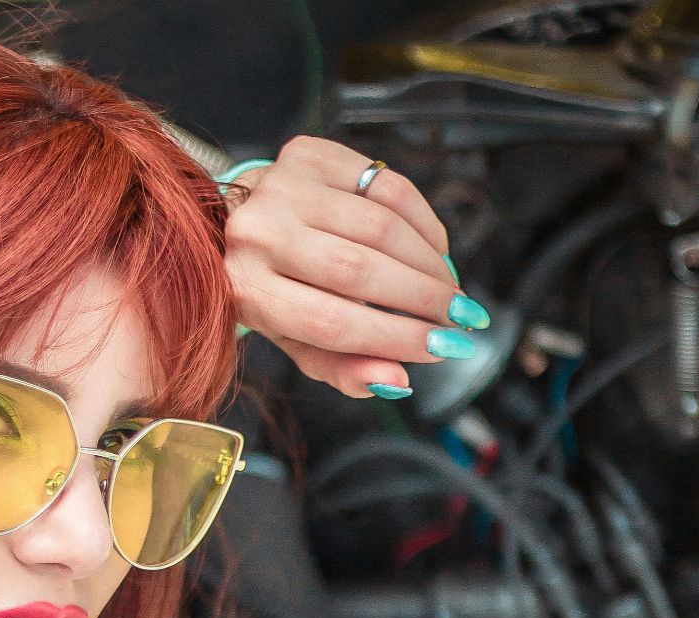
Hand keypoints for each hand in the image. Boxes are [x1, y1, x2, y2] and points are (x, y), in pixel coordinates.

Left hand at [222, 136, 490, 398]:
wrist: (236, 219)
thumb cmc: (273, 287)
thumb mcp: (296, 339)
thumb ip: (341, 368)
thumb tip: (396, 381)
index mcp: (247, 290)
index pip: (331, 322)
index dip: (396, 338)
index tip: (444, 349)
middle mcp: (257, 233)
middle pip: (359, 271)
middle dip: (424, 299)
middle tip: (462, 318)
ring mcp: (280, 186)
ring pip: (380, 226)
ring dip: (430, 263)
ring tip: (451, 289)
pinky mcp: (308, 154)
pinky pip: (386, 185)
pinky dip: (423, 220)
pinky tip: (436, 249)